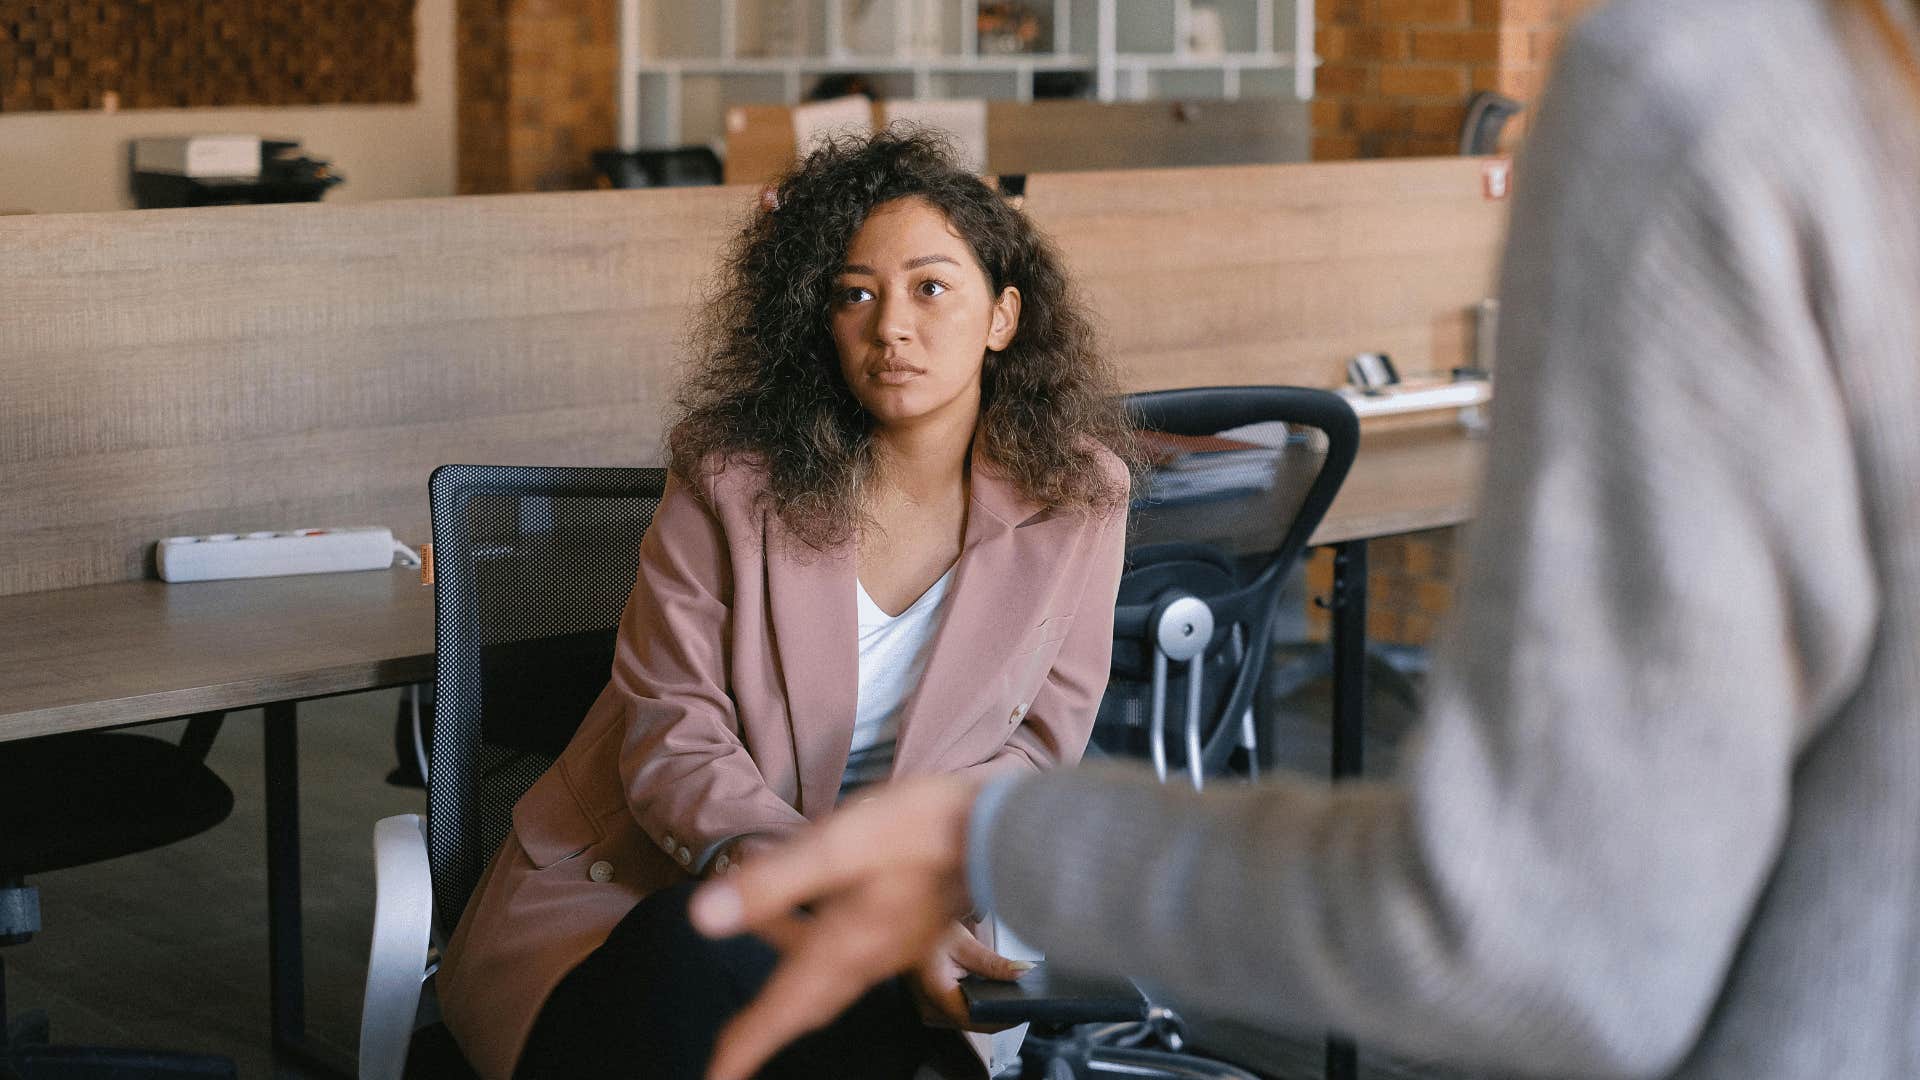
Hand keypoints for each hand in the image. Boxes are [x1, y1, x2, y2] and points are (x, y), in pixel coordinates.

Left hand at [689, 773, 987, 1079]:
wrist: (1004, 830)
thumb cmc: (923, 831)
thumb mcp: (837, 847)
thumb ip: (772, 883)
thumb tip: (703, 916)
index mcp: (842, 948)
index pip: (780, 1011)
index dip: (743, 1046)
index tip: (716, 1076)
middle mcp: (867, 959)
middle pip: (803, 1004)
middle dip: (764, 1028)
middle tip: (732, 1047)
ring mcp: (893, 943)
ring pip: (827, 976)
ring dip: (790, 977)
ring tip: (760, 933)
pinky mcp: (910, 924)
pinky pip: (853, 953)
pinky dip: (820, 945)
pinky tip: (816, 909)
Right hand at [909, 921, 1033, 1029]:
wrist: (901, 924)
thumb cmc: (926, 930)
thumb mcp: (963, 943)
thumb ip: (993, 963)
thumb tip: (1021, 973)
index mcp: (937, 995)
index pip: (977, 1020)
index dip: (1003, 1019)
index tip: (1024, 1010)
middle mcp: (932, 1008)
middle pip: (974, 1022)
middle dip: (1000, 1014)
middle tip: (1025, 999)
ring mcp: (931, 1008)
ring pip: (968, 1018)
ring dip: (989, 1010)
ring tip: (1012, 994)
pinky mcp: (934, 1003)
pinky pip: (961, 1010)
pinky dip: (978, 1004)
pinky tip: (992, 992)